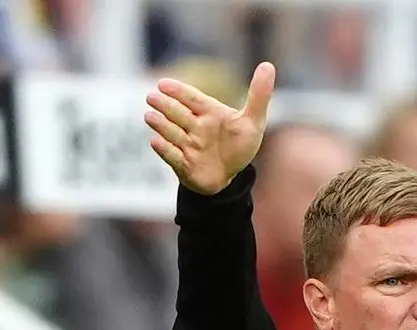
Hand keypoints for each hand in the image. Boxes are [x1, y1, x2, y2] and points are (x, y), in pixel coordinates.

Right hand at [145, 61, 275, 195]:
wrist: (232, 178)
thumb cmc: (240, 146)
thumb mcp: (253, 121)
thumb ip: (259, 95)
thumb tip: (268, 64)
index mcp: (209, 113)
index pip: (192, 99)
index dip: (179, 91)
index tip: (163, 84)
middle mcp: (195, 128)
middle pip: (178, 114)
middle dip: (165, 106)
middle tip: (151, 96)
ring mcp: (188, 146)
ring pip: (173, 133)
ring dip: (161, 125)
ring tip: (149, 116)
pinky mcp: (184, 165)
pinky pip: (172, 156)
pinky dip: (164, 150)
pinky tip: (155, 141)